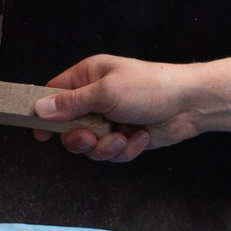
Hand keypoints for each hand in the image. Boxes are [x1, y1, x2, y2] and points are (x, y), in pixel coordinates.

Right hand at [30, 53, 207, 161]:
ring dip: (105, 147)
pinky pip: (112, 153)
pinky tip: (140, 137)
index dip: (44, 114)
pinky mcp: (125, 136)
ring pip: (90, 145)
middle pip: (68, 127)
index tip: (41, 133)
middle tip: (90, 137)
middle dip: (80, 138)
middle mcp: (96, 98)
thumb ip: (71, 103)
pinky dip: (126, 149)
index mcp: (88, 77)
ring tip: (122, 137)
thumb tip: (40, 107)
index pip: (54, 94)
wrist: (190, 105)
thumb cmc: (152, 87)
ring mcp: (111, 119)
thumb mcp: (106, 92)